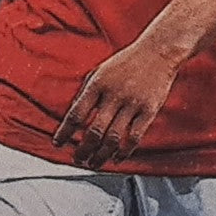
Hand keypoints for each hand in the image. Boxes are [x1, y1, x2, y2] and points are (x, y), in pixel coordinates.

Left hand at [53, 39, 180, 167]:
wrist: (157, 52)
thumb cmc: (126, 63)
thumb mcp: (100, 72)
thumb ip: (86, 93)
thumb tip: (72, 118)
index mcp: (97, 84)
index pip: (76, 114)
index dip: (65, 132)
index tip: (58, 143)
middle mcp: (114, 95)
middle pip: (94, 131)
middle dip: (83, 149)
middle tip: (78, 158)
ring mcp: (132, 104)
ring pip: (113, 138)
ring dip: (101, 155)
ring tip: (94, 163)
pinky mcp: (149, 110)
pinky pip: (134, 137)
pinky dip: (124, 152)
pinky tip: (117, 158)